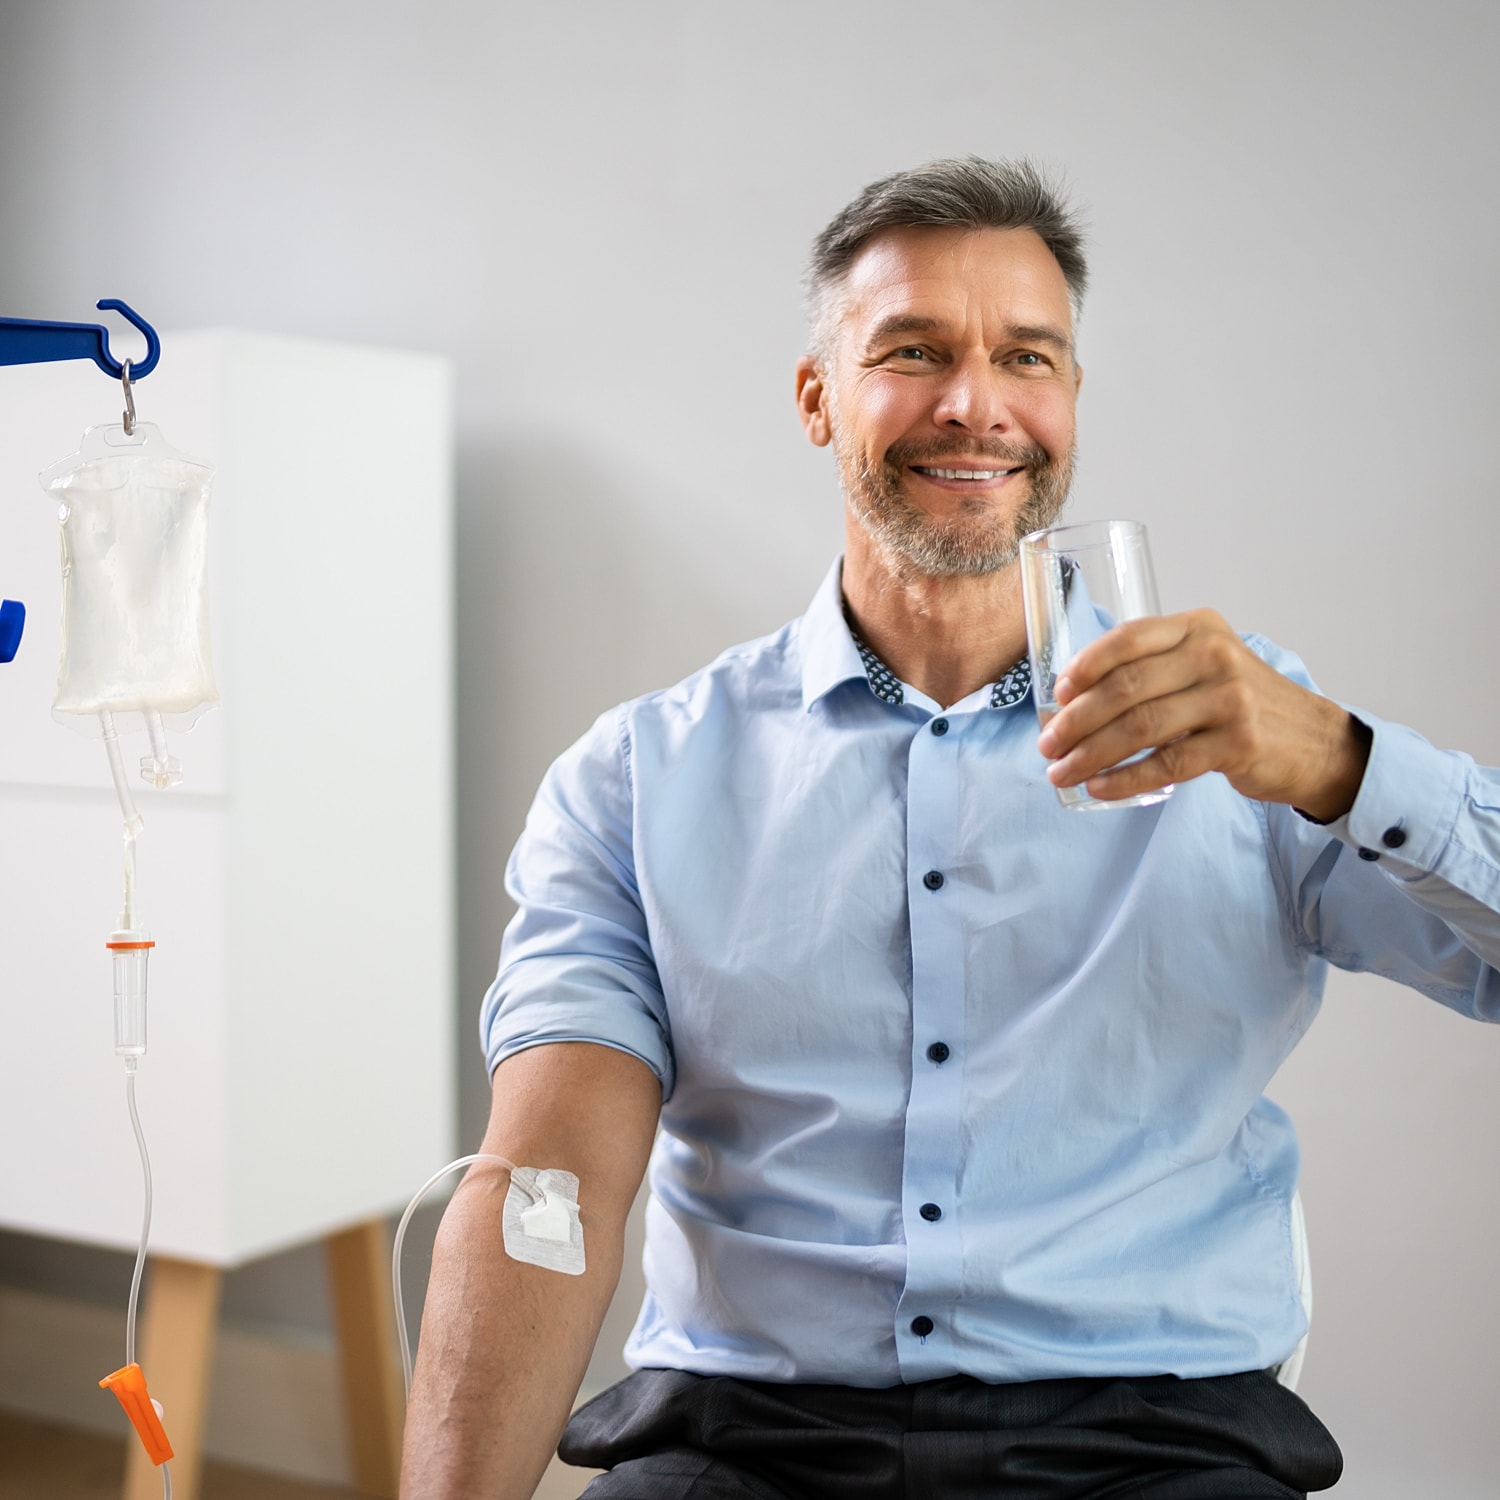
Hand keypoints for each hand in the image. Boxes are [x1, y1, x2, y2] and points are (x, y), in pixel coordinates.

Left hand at [1035, 609, 1369, 820]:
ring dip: (1091, 753)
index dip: (1086, 666)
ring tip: (1061, 771)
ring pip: (1141, 727)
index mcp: (1199, 627)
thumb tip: (1073, 695)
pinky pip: (1166, 763)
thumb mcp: (1204, 664)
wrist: (1312, 741)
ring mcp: (1230, 699)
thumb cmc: (1240, 703)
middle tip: (1047, 744)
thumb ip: (1154, 666)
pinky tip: (1099, 788)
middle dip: (1076, 720)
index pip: (1130, 638)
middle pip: (1127, 687)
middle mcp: (1215, 656)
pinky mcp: (1238, 743)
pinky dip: (1125, 779)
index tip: (1058, 695)